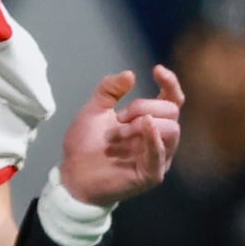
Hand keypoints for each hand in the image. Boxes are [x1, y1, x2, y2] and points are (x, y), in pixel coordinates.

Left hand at [57, 68, 182, 206]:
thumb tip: (130, 74)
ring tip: (119, 133)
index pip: (172, 100)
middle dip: (144, 106)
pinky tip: (144, 126)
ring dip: (143, 124)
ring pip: (171, 129)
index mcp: (149, 121)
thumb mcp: (95, 110)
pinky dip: (154, 138)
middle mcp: (158, 139)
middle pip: (171, 111)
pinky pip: (160, 154)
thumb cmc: (85, 145)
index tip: (156, 70)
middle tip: (120, 118)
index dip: (170, 83)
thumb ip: (110, 90)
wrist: (72, 174)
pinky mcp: (151, 174)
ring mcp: (158, 157)